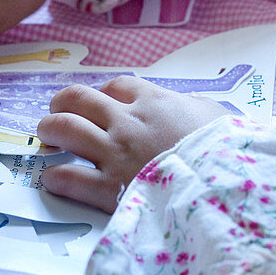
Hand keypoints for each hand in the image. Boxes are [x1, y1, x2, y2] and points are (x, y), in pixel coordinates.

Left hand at [36, 76, 228, 211]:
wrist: (225, 188)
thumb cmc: (228, 153)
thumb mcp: (219, 119)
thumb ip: (199, 110)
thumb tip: (194, 108)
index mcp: (155, 102)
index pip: (117, 86)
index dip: (104, 94)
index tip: (103, 105)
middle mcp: (128, 122)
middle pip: (78, 99)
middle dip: (62, 104)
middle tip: (57, 114)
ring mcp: (115, 153)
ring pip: (65, 129)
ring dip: (50, 130)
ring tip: (47, 137)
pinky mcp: (109, 188)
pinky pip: (68, 176)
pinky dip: (56, 176)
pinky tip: (54, 178)